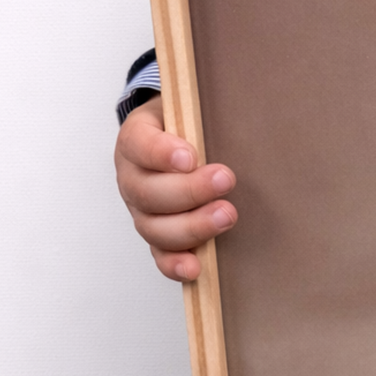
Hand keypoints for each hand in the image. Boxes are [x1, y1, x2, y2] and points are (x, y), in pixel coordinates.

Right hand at [114, 96, 237, 280]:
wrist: (179, 145)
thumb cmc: (188, 126)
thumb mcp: (190, 107)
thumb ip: (204, 111)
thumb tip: (243, 107)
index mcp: (136, 140)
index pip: (140, 145)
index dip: (162, 154)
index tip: (190, 157)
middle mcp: (132, 178)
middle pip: (148, 191)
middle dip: (189, 190)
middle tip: (225, 180)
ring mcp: (142, 211)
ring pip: (154, 227)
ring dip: (191, 226)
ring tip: (226, 215)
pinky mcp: (157, 235)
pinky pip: (160, 254)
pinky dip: (175, 264)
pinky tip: (195, 267)